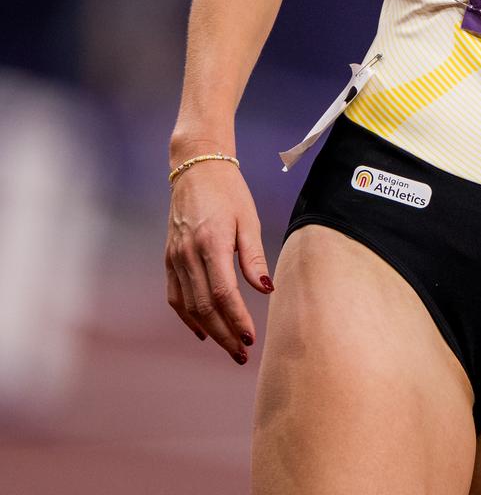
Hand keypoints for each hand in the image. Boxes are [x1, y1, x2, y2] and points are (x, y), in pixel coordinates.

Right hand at [164, 159, 272, 362]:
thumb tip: (266, 290)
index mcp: (210, 244)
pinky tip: (203, 331)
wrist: (196, 171)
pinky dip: (188, 317)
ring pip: (188, 306)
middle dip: (224, 335)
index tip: (251, 338)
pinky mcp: (169, 259)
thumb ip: (254, 256)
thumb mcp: (248, 220)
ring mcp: (174, 259)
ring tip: (228, 348)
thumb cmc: (229, 193)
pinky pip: (175, 296)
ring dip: (208, 331)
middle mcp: (187, 255)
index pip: (222, 293)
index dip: (236, 319)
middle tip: (242, 355)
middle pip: (203, 307)